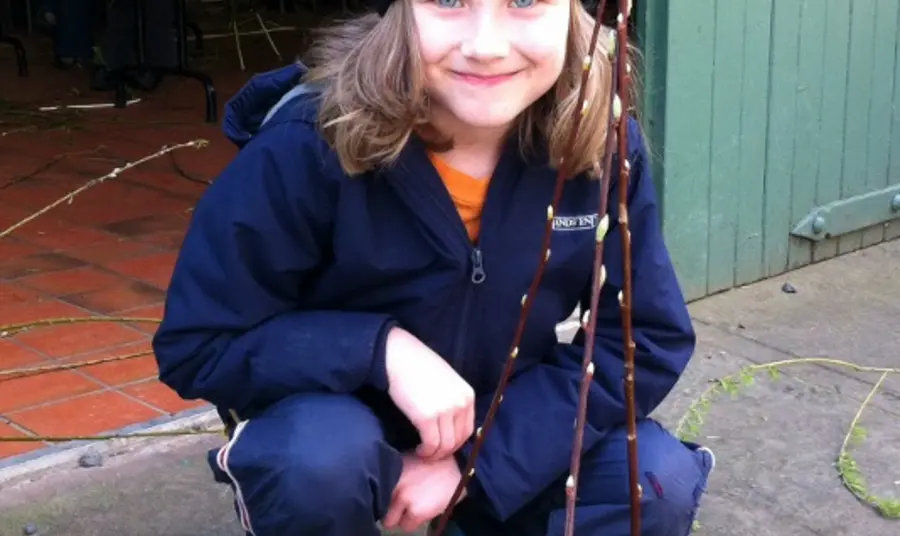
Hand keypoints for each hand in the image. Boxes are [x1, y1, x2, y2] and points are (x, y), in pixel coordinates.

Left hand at [382, 454, 467, 532]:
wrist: (460, 467)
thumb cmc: (434, 463)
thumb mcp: (408, 460)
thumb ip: (393, 473)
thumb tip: (380, 487)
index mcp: (389, 469)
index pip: (372, 491)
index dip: (379, 498)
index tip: (386, 499)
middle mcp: (393, 484)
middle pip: (379, 509)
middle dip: (389, 510)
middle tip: (401, 505)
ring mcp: (403, 498)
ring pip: (390, 522)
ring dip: (401, 517)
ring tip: (414, 506)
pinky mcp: (416, 511)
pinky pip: (407, 526)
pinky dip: (414, 521)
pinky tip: (424, 509)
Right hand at [385, 327, 474, 460]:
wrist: (400, 357)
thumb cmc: (419, 367)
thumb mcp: (447, 381)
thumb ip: (453, 400)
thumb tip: (451, 425)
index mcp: (467, 395)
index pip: (468, 430)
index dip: (456, 443)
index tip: (443, 447)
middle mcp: (460, 403)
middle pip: (458, 440)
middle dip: (445, 452)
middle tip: (432, 454)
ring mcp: (444, 410)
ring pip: (445, 445)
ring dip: (434, 454)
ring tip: (423, 453)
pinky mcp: (427, 417)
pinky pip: (430, 444)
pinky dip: (425, 451)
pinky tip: (418, 449)